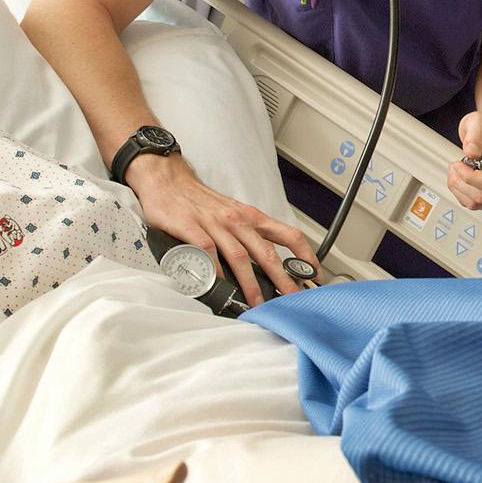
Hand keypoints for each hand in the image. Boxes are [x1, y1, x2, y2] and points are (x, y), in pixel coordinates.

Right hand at [126, 152, 317, 305]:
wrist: (168, 179)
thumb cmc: (200, 201)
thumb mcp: (232, 214)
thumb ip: (247, 236)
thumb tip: (266, 265)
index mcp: (251, 217)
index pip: (287, 234)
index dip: (304, 254)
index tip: (313, 273)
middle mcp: (237, 220)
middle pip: (266, 252)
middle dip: (282, 278)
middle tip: (291, 298)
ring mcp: (215, 224)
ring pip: (239, 256)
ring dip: (251, 282)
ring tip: (257, 302)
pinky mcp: (191, 227)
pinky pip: (208, 251)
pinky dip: (216, 269)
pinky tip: (220, 285)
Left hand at [449, 111, 481, 210]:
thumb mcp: (478, 122)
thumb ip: (474, 135)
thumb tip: (471, 152)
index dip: (470, 178)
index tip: (460, 165)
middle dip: (462, 182)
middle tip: (457, 165)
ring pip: (476, 204)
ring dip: (460, 188)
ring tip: (459, 171)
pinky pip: (475, 206)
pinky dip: (462, 194)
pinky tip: (464, 180)